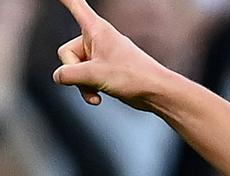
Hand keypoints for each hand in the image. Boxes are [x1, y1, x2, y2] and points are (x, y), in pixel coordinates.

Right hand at [52, 0, 170, 109]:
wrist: (156, 93)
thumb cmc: (133, 76)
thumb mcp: (93, 74)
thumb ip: (68, 74)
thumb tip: (59, 76)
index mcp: (96, 29)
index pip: (75, 5)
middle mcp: (97, 39)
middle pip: (67, 53)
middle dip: (75, 71)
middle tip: (94, 77)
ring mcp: (100, 56)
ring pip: (75, 69)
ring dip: (82, 84)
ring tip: (97, 90)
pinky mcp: (104, 70)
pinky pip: (85, 78)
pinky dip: (89, 88)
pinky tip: (98, 98)